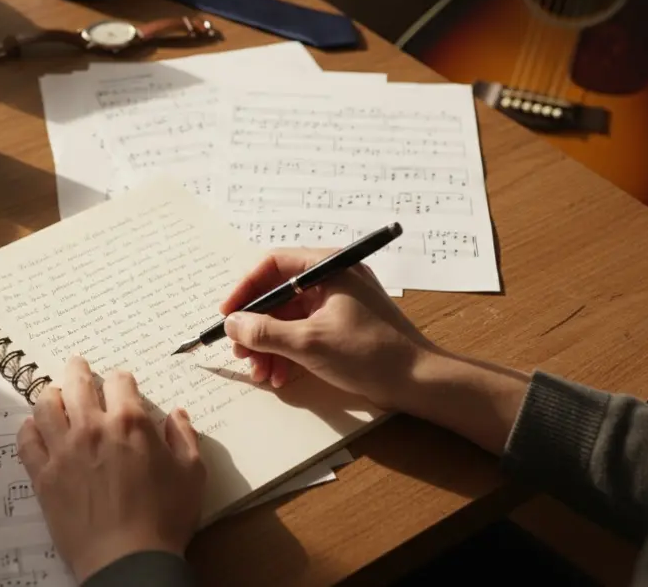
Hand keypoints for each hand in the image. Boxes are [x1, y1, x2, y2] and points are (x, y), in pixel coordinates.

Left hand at [18, 357, 205, 582]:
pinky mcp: (43, 476)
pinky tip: (35, 429)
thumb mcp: (192, 474)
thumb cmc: (164, 519)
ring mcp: (63, 450)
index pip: (120, 380)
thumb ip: (184, 438)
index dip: (121, 380)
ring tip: (55, 397)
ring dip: (51, 395)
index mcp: (130, 422)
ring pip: (45, 405)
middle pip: (77, 382)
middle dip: (78, 370)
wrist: (128, 560)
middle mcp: (92, 427)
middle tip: (77, 367)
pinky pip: (26, 440)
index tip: (121, 385)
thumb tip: (177, 415)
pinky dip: (29, 429)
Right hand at [220, 248, 435, 411]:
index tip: (227, 315)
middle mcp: (334, 279)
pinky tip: (279, 376)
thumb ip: (265, 331)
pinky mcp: (344, 328)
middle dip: (257, 326)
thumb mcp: (309, 343)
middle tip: (239, 351)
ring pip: (290, 318)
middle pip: (280, 295)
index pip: (274, 265)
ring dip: (270, 345)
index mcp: (329, 268)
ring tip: (260, 372)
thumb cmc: (369, 353)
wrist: (419, 382)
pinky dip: (289, 352)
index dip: (246, 289)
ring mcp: (340, 304)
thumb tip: (232, 322)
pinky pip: (305, 333)